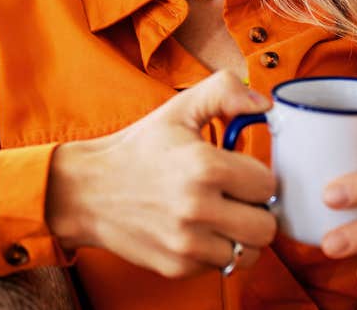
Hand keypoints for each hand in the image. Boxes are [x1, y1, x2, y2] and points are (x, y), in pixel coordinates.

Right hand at [46, 70, 278, 278]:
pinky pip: (222, 266)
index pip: (268, 185)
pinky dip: (217, 250)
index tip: (240, 173)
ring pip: (250, 253)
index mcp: (205, 166)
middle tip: (238, 198)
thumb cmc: (138, 149)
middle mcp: (197, 208)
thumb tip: (265, 104)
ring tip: (222, 216)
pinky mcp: (177, 266)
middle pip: (266, 227)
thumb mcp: (179, 108)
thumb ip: (225, 92)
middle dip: (256, 210)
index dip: (257, 176)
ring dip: (242, 236)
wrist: (88, 190)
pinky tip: (200, 229)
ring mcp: (187, 242)